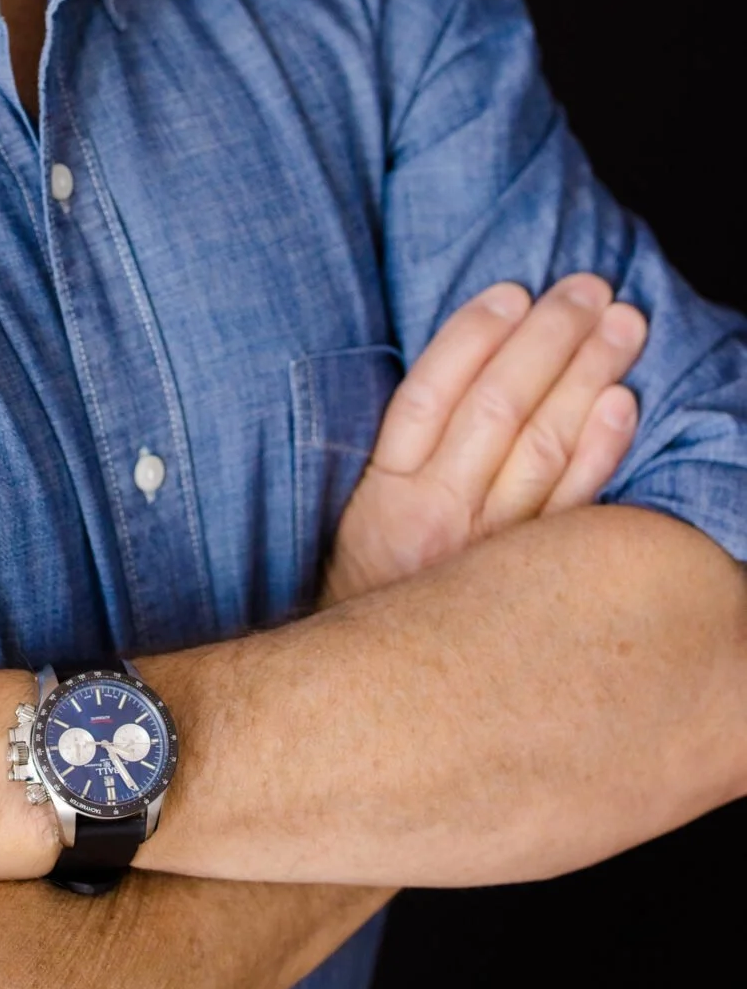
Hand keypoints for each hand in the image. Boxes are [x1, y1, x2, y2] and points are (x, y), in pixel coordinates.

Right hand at [325, 275, 644, 605]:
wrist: (381, 697)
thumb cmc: (378, 590)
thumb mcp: (365, 518)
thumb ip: (406, 455)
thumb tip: (467, 368)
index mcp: (386, 496)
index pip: (429, 395)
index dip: (472, 336)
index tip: (513, 291)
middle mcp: (437, 519)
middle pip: (497, 408)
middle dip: (547, 339)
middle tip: (587, 290)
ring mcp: (491, 553)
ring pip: (544, 447)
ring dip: (587, 376)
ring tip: (621, 325)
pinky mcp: (532, 583)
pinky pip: (575, 508)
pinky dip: (602, 451)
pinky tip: (623, 404)